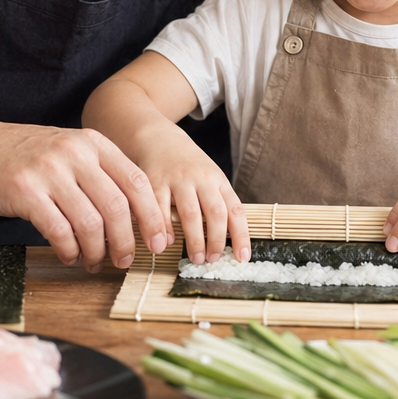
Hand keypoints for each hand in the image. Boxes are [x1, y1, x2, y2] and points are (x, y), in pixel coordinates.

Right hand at [0, 121, 167, 271]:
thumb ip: (100, 174)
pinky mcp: (24, 191)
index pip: (136, 181)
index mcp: (92, 143)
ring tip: (94, 262)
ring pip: (90, 223)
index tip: (159, 242)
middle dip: (126, 241)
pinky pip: (58, 231)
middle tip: (125, 261)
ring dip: (97, 251)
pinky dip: (69, 250)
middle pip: (117, 206)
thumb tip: (138, 217)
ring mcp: (48, 171)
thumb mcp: (70, 151)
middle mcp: (74, 153)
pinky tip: (69, 255)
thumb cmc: (27, 156)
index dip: (152, 215)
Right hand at [133, 124, 248, 265]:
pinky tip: (168, 242)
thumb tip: (230, 241)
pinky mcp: (155, 181)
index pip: (235, 209)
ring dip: (195, 239)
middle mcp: (201, 178)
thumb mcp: (209, 178)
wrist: (159, 138)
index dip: (241, 235)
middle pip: (215, 213)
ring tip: (196, 257)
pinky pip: (161, 208)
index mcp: (218, 179)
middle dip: (216, 240)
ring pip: (191, 213)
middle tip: (213, 259)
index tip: (242, 257)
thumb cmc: (188, 167)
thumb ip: (218, 203)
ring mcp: (178, 179)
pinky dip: (165, 228)